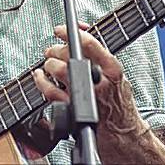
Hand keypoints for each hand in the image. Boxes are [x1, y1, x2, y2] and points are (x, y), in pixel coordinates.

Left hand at [32, 24, 150, 154]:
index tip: (60, 30)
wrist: (124, 135)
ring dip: (49, 64)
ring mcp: (85, 96)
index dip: (70, 33)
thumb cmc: (119, 104)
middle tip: (52, 51)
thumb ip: (101, 57)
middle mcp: (99, 81)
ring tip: (49, 65)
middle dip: (56, 50)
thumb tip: (81, 34)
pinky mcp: (72, 109)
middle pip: (69, 55)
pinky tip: (41, 76)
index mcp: (112, 69)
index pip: (89, 43)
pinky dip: (41, 81)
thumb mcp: (117, 76)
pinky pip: (50, 92)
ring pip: (58, 70)